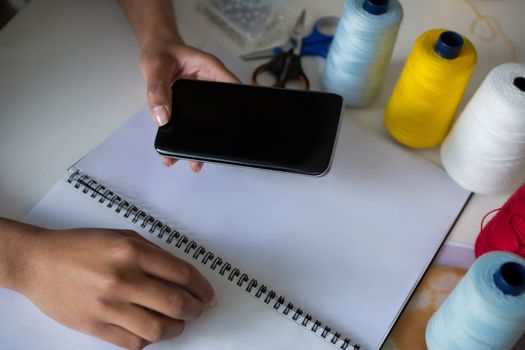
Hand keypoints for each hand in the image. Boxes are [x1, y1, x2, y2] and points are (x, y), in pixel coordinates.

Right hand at [18, 227, 215, 349]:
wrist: (39, 263)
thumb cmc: (81, 247)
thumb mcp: (122, 237)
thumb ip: (153, 253)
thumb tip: (182, 275)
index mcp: (132, 252)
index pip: (182, 273)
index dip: (202, 287)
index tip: (208, 295)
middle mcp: (123, 279)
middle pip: (175, 304)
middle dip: (195, 310)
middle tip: (198, 310)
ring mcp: (108, 306)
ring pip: (157, 329)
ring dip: (176, 329)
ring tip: (178, 324)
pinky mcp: (94, 326)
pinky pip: (132, 342)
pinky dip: (148, 340)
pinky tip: (151, 331)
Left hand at [140, 40, 239, 171]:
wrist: (154, 49)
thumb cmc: (160, 51)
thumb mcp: (157, 68)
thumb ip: (158, 90)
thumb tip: (162, 118)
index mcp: (212, 71)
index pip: (233, 90)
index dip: (238, 109)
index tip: (235, 130)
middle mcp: (210, 85)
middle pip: (222, 112)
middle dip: (216, 136)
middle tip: (210, 155)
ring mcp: (201, 97)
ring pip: (206, 122)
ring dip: (198, 142)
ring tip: (193, 162)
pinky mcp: (190, 106)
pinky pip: (190, 123)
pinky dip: (183, 138)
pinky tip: (176, 153)